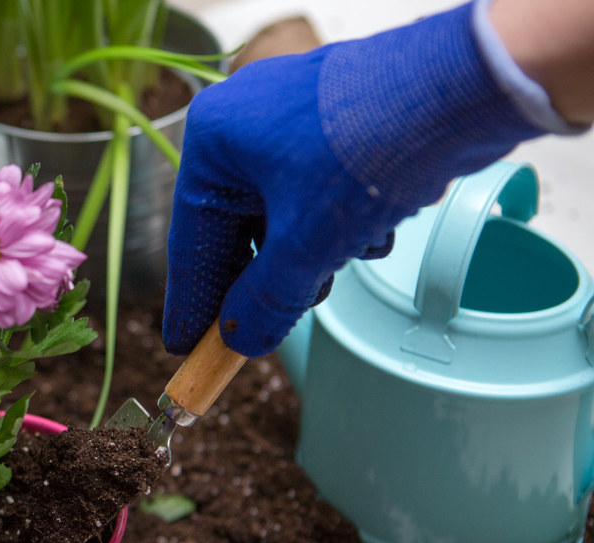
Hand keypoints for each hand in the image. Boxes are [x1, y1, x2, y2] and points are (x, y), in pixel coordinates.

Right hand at [162, 3, 550, 356]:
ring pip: (281, 215)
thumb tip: (243, 339)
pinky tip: (369, 237)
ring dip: (308, 256)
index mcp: (213, 139)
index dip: (191, 301)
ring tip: (334, 274)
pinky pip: (316, 193)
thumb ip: (267, 300)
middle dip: (263, 279)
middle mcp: (244, 124)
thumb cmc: (369, 145)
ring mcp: (292, 121)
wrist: (464, 86)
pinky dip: (337, 226)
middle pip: (238, 229)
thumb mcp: (306, 244)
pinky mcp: (336, 125)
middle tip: (265, 326)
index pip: (192, 239)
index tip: (188, 345)